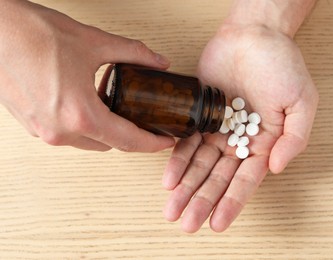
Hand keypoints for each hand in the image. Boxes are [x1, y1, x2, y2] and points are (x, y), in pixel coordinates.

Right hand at [0, 1, 173, 151]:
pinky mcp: (31, 125)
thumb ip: (133, 54)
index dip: (152, 143)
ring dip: (106, 131)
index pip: (128, 140)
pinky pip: (67, 135)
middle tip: (145, 122)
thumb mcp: (95, 42)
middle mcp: (60, 131)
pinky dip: (84, 126)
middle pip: (109, 145)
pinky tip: (89, 107)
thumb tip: (157, 61)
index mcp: (80, 115)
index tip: (165, 140)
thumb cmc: (33, 34)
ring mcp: (43, 131)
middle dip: (130, 136)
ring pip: (87, 142)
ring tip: (119, 112)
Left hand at [162, 23, 317, 231]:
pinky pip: (186, 142)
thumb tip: (275, 168)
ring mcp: (217, 129)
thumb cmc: (283, 65)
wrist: (254, 35)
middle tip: (187, 223)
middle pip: (218, 178)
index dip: (231, 202)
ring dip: (185, 188)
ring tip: (172, 209)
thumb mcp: (302, 102)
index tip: (217, 223)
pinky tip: (168, 179)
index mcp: (264, 144)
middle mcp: (239, 141)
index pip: (245, 180)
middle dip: (202, 201)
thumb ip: (294, 138)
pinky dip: (176, 160)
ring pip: (198, 165)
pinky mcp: (199, 114)